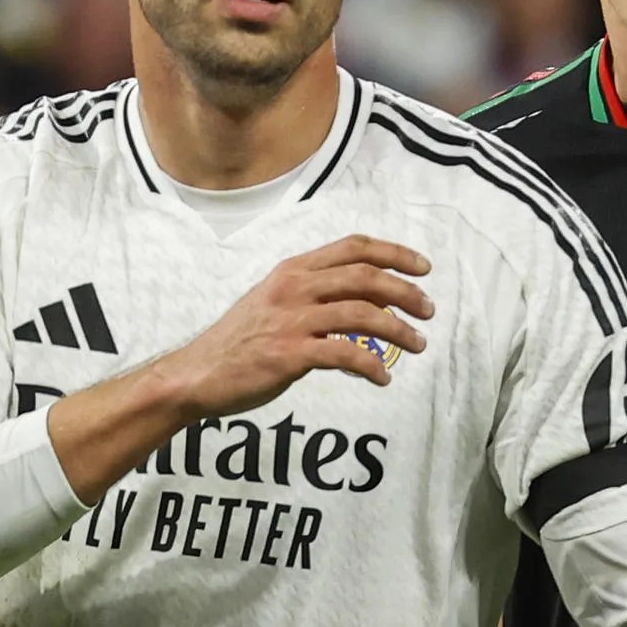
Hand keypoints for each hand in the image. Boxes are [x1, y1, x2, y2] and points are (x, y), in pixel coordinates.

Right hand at [162, 234, 432, 419]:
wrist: (197, 373)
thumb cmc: (238, 341)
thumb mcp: (272, 302)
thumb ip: (313, 295)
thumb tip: (368, 303)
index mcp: (291, 270)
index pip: (353, 248)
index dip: (394, 254)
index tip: (423, 268)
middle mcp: (293, 288)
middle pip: (365, 277)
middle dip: (406, 292)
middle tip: (429, 311)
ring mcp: (291, 321)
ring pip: (362, 314)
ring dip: (398, 330)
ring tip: (417, 344)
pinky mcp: (289, 355)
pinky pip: (345, 355)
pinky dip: (372, 366)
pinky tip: (382, 378)